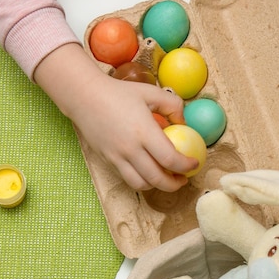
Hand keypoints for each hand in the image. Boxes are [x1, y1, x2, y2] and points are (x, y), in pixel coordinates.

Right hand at [34, 43, 198, 191]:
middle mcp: (130, 149)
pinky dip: (142, 180)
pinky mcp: (108, 160)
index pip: (170, 159)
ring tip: (166, 178)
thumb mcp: (150, 92)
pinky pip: (127, 178)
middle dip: (175, 184)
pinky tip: (148, 172)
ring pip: (141, 184)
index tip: (194, 164)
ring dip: (157, 185)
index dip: (186, 166)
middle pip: (157, 179)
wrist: (84, 97)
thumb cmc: (119, 92)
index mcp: (144, 131)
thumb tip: (183, 123)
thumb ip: (172, 105)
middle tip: (183, 179)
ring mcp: (117, 157)